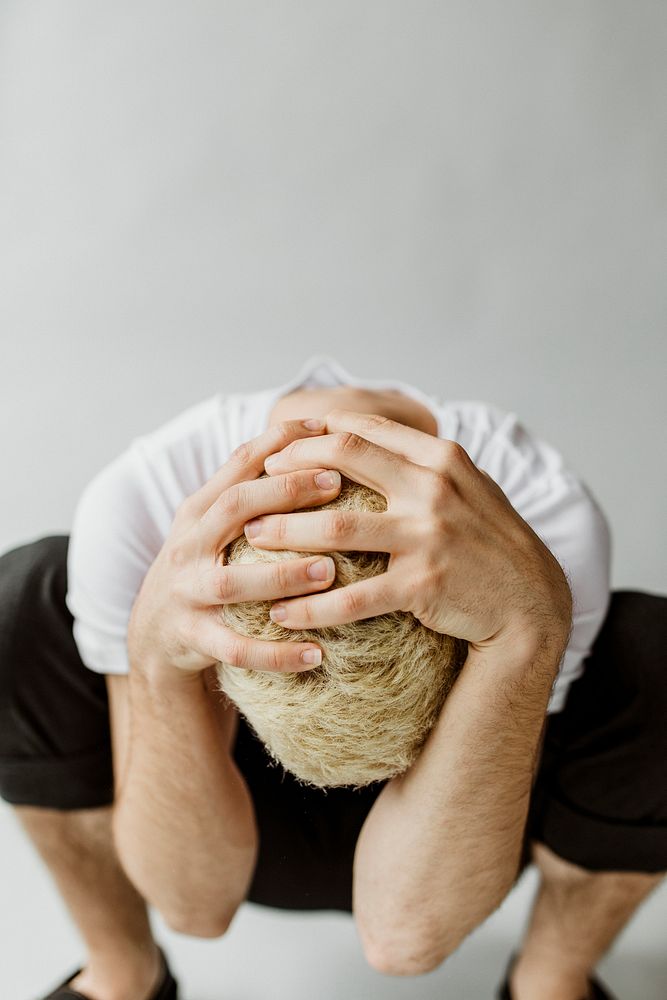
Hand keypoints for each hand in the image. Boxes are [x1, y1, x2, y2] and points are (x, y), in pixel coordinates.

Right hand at [127, 418, 342, 675]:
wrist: (153, 634)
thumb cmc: (203, 565)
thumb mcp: (214, 523)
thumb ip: (250, 487)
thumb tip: (307, 433)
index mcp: (199, 511)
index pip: (237, 466)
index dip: (277, 443)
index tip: (321, 426)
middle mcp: (189, 546)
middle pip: (233, 509)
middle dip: (283, 493)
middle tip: (335, 485)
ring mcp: (188, 593)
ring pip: (232, 584)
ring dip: (282, 576)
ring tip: (330, 571)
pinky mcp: (193, 639)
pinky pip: (236, 650)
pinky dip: (275, 653)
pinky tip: (316, 654)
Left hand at [247, 409, 572, 654]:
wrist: (530, 601)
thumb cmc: (488, 541)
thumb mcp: (465, 486)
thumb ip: (419, 461)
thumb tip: (361, 437)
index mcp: (441, 457)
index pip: (363, 431)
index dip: (312, 437)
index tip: (279, 449)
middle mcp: (434, 488)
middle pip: (342, 463)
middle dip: (289, 471)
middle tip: (256, 488)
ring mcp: (429, 537)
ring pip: (337, 530)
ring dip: (285, 535)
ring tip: (252, 541)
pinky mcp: (424, 585)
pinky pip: (354, 597)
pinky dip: (312, 607)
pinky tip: (283, 614)